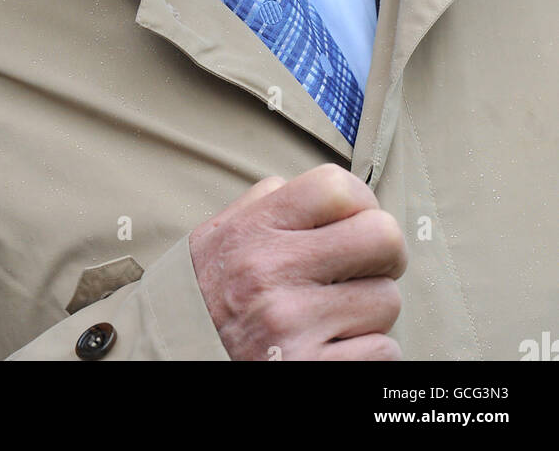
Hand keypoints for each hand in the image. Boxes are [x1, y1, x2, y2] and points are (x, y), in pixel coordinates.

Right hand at [189, 162, 406, 360]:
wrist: (171, 357)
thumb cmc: (204, 294)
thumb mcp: (219, 234)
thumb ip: (267, 202)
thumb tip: (327, 191)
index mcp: (255, 230)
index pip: (338, 188)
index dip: (362, 201)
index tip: (357, 221)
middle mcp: (273, 274)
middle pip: (383, 237)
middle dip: (386, 252)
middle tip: (369, 265)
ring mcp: (294, 327)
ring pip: (387, 300)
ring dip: (370, 310)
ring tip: (335, 314)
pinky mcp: (311, 371)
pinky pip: (384, 352)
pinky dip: (368, 350)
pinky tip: (334, 346)